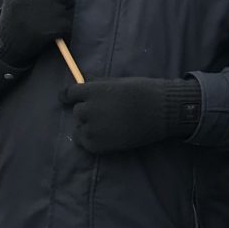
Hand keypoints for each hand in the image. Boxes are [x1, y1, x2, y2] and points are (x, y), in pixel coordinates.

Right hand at [0, 0, 73, 64]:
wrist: (6, 44)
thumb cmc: (19, 12)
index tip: (41, 1)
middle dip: (58, 4)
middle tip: (40, 15)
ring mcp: (34, 13)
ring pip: (65, 9)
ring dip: (61, 18)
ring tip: (43, 24)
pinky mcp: (45, 30)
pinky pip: (67, 25)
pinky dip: (64, 30)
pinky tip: (49, 34)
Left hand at [60, 77, 200, 153]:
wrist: (161, 112)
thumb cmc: (144, 92)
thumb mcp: (119, 82)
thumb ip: (100, 86)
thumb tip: (87, 85)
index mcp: (92, 90)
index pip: (69, 93)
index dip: (68, 97)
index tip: (67, 99)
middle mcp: (88, 109)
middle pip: (77, 112)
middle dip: (87, 112)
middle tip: (103, 114)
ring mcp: (92, 128)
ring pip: (80, 128)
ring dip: (88, 126)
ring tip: (106, 127)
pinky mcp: (99, 144)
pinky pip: (85, 143)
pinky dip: (91, 141)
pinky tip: (106, 137)